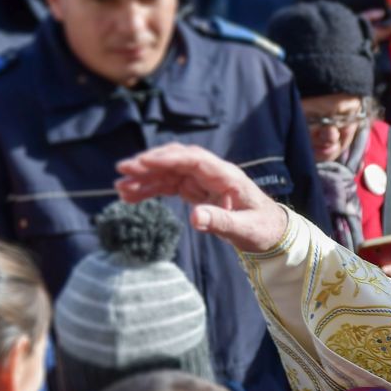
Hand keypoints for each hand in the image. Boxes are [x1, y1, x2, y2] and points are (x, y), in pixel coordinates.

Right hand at [114, 143, 288, 253]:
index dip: (166, 159)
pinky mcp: (196, 191)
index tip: (141, 163)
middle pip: (176, 160)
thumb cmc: (262, 229)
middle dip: (149, 164)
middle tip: (122, 171)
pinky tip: (130, 196)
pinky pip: (169, 186)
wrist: (271, 232)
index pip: (192, 159)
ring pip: (169, 173)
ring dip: (145, 179)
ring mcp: (203, 181)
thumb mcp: (244, 229)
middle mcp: (213, 173)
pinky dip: (151, 190)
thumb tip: (195, 218)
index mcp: (227, 176)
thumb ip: (220, 222)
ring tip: (119, 188)